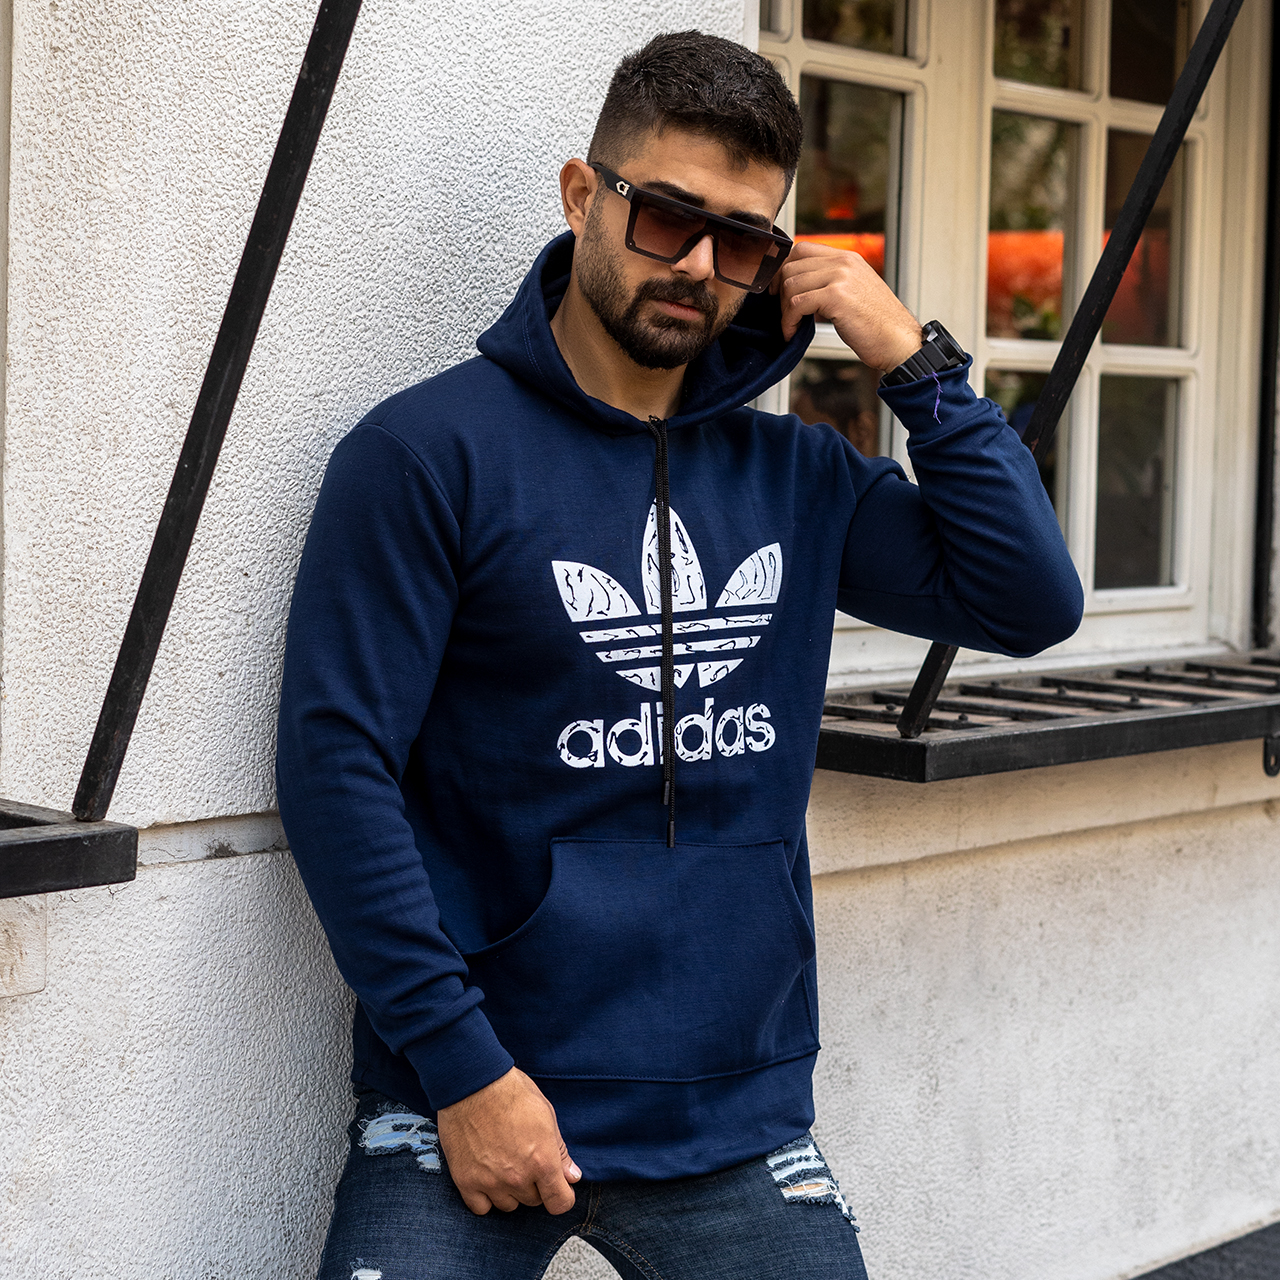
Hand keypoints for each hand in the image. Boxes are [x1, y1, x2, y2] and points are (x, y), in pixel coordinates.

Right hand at [436, 1067, 581, 1215]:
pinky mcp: (466, 1182)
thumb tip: (572, 1177)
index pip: (560, 1203)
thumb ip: (560, 1151)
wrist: (472, 1083)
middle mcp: (518, 1178)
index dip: (562, 1195)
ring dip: (510, 1191)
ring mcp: (491, 1182)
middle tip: (524, 1159)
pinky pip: (481, 1208)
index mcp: (543, 1161)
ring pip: (509, 1205)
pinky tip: (486, 1176)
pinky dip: (485, 1197)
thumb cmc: (511, 1092)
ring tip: (504, 1163)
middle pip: (534, 1201)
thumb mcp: (545, 1114)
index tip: (558, 1187)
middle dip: (534, 1184)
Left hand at [773, 240, 922, 371]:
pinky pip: (797, 304)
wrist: (898, 340)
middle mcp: (843, 262)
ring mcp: (840, 277)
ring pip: (791, 285)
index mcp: (847, 257)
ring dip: (785, 310)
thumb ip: (831, 282)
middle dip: (781, 292)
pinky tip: (793, 332)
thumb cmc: (877, 323)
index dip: (784, 269)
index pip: (802, 249)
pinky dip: (789, 321)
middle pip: (792, 265)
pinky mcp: (836, 296)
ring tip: (791, 326)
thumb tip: (801, 288)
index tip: (779, 290)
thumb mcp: (855, 291)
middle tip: (784, 312)